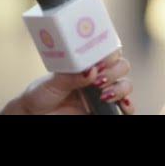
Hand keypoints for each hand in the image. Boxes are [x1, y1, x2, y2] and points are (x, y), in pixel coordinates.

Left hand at [3, 50, 134, 114]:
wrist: (35, 114)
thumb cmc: (42, 94)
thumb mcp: (52, 83)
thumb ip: (71, 77)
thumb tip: (91, 70)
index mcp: (89, 62)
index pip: (108, 51)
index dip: (110, 54)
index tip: (100, 62)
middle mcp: (99, 75)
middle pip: (122, 66)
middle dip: (114, 71)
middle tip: (98, 80)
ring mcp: (104, 92)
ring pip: (126, 84)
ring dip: (120, 88)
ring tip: (103, 95)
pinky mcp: (106, 109)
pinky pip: (126, 107)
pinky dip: (128, 105)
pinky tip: (122, 105)